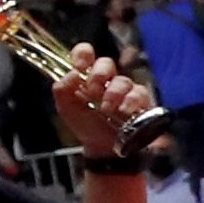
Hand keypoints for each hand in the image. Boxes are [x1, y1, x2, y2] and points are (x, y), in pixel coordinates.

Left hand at [44, 48, 157, 162]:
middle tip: (93, 90)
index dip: (83, 54)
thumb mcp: (66, 108)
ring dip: (113, 93)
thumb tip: (71, 74)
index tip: (79, 66)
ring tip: (106, 108)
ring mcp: (124, 90)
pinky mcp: (141, 101)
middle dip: (99, 74)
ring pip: (122, 80)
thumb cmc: (85, 125)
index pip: (85, 54)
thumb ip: (62, 90)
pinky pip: (139, 93)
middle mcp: (106, 80)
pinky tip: (124, 110)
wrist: (102, 148)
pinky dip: (131, 101)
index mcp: (86, 77)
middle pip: (106, 63)